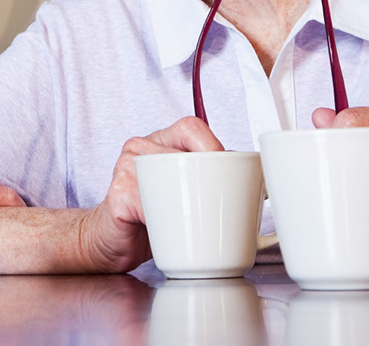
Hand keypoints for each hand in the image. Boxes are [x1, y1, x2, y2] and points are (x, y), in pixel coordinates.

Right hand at [76, 116, 223, 272]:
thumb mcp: (181, 192)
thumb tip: (259, 192)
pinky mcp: (118, 195)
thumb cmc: (149, 216)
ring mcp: (126, 169)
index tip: (230, 172)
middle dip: (208, 176)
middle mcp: (140, 148)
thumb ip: (208, 183)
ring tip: (196, 218)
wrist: (109, 241)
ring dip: (188, 200)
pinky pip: (148, 204)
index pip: (192, 128)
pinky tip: (169, 230)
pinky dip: (166, 221)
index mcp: (160, 142)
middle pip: (182, 151)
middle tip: (220, 199)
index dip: (214, 146)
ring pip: (167, 176)